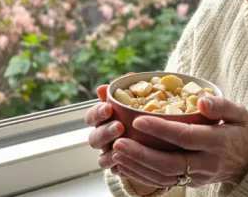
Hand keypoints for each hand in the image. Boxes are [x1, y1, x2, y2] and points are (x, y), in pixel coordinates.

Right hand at [86, 75, 158, 194]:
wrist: (156, 137)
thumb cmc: (143, 113)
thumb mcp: (140, 99)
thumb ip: (132, 89)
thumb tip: (127, 77)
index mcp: (103, 120)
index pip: (91, 117)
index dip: (97, 112)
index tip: (108, 107)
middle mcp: (103, 138)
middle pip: (93, 138)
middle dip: (105, 132)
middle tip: (119, 126)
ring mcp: (109, 154)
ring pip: (101, 157)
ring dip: (110, 152)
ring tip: (123, 145)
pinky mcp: (119, 168)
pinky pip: (114, 171)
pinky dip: (118, 167)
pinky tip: (126, 161)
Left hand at [110, 96, 247, 188]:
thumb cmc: (242, 131)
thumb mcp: (240, 113)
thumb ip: (221, 105)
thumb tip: (201, 101)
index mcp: (218, 142)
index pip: (185, 137)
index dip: (161, 130)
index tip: (138, 119)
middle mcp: (207, 163)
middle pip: (170, 163)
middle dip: (141, 154)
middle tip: (118, 141)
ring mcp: (198, 176)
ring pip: (164, 177)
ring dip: (137, 167)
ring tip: (116, 153)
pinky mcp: (191, 184)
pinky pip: (164, 183)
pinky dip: (142, 176)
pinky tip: (126, 165)